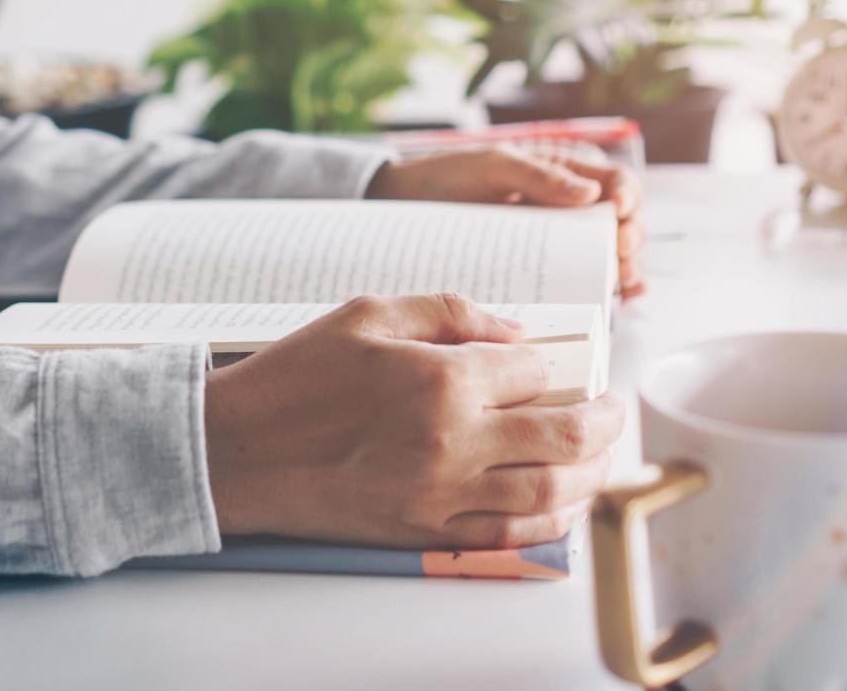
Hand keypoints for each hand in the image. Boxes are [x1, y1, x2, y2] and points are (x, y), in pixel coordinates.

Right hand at [204, 294, 625, 548]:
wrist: (235, 451)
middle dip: (601, 419)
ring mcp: (441, 494)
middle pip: (563, 434)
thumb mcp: (368, 312)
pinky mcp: (424, 532)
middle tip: (611, 408)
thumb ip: (449, 311)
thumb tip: (512, 332)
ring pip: (551, 492)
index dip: (546, 363)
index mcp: (439, 378)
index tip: (544, 363)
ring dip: (590, 471)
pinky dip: (551, 521)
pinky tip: (563, 501)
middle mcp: (451, 441)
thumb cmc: (294, 378)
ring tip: (598, 453)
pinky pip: (509, 534)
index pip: (530, 370)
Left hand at [365, 147, 644, 297]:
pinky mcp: (541, 271)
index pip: (615, 181)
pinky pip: (583, 281)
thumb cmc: (449, 177)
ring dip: (626, 269)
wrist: (406, 207)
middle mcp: (569, 207)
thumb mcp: (492, 165)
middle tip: (621, 254)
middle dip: (631, 238)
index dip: (628, 195)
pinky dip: (609, 290)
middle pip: (620, 224)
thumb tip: (590, 193)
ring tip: (623, 282)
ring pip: (609, 255)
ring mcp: (558, 241)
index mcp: (565, 171)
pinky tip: (622, 300)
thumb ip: (536, 174)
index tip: (620, 212)